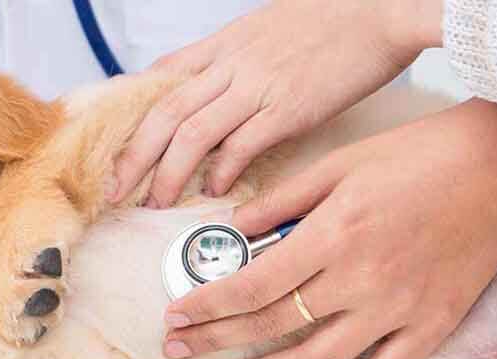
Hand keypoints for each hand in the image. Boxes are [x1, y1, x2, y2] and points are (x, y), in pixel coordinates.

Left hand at [110, 0, 442, 206]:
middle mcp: (231, 64)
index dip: (133, 114)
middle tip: (115, 189)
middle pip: (164, 113)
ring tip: (157, 202)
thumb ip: (234, 54)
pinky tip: (214, 191)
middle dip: (134, 156)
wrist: (380, 8)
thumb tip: (214, 81)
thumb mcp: (265, 27)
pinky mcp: (289, 108)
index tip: (117, 145)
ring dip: (168, 174)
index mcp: (224, 44)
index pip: (162, 78)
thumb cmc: (331, 18)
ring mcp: (257, 86)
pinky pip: (242, 144)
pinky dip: (222, 171)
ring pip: (192, 133)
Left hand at [161, 100, 496, 358]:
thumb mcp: (336, 165)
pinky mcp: (431, 325)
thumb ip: (280, 202)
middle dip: (217, 341)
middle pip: (273, 325)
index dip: (207, 305)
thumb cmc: (416, 156)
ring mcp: (399, 307)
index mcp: (332, 234)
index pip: (252, 284)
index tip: (177, 316)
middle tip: (180, 349)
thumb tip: (231, 229)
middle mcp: (362, 278)